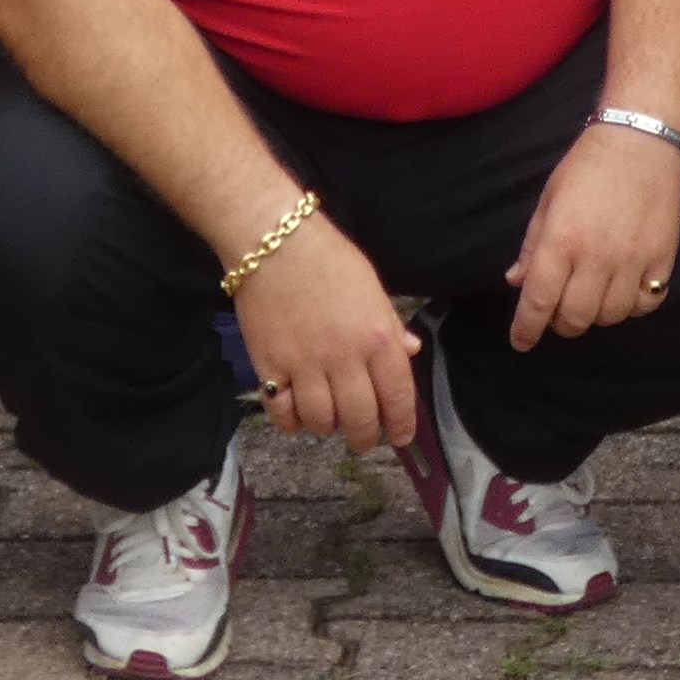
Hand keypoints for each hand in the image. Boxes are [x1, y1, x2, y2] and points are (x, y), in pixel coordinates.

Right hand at [231, 215, 420, 450]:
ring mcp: (305, 366)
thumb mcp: (371, 287)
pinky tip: (296, 412)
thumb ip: (390, 325)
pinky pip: (283, 414)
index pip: (398, 397)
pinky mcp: (269, 367)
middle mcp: (345, 358)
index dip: (402, 424)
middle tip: (363, 437)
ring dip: (328, 427)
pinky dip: (292, 422)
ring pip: (322, 422)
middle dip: (365, 437)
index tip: (401, 436)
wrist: (272, 241)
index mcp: (377, 337)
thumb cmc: (327, 257)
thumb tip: (410, 352)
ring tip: (328, 418)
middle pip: (360, 419)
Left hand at [507, 125, 679, 350]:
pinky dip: (632, 307)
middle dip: (561, 323)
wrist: (639, 142)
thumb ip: (532, 245)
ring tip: (592, 296)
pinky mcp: (662, 258)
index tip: (521, 342)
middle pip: (575, 318)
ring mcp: (632, 260)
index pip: (538, 301)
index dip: (526, 329)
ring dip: (596, 315)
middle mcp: (595, 257)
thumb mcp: (548, 200)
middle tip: (559, 310)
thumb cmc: (586, 167)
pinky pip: (646, 304)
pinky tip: (624, 291)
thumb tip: (517, 282)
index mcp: (560, 240)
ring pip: (611, 316)